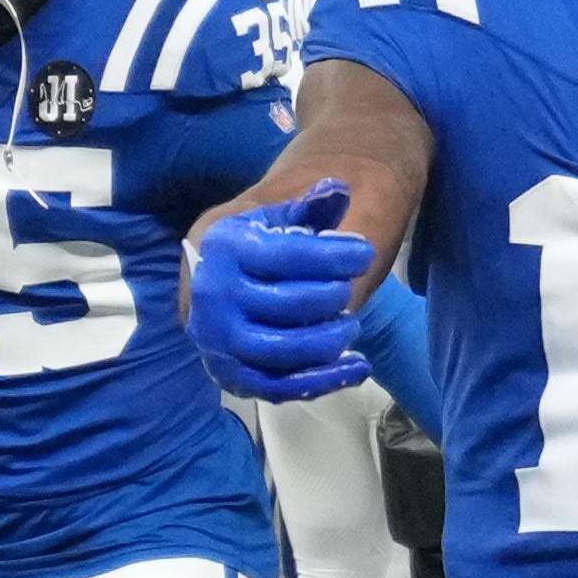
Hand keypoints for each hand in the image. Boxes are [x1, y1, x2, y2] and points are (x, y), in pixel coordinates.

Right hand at [188, 182, 372, 402]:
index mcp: (223, 247)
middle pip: (287, 303)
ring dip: (329, 339)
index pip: (285, 254)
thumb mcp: (277, 216)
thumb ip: (309, 206)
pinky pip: (280, 387)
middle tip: (349, 288)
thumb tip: (338, 190)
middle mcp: (212, 296)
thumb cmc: (256, 246)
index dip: (332, 255)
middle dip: (331, 295)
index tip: (364, 253)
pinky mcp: (232, 376)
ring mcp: (219, 341)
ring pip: (283, 349)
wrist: (218, 282)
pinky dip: (322, 381)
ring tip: (352, 324)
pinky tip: (357, 366)